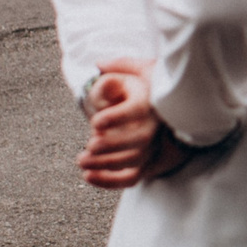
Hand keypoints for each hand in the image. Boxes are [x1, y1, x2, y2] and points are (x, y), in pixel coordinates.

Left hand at [78, 57, 191, 189]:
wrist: (164, 106)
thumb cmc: (148, 85)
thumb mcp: (140, 70)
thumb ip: (120, 66)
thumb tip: (100, 65)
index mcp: (153, 101)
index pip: (139, 110)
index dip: (118, 118)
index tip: (96, 122)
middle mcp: (157, 126)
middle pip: (140, 141)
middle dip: (112, 146)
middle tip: (89, 145)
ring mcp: (154, 147)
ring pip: (135, 162)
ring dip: (106, 165)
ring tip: (81, 160)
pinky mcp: (147, 163)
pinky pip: (132, 178)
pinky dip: (110, 182)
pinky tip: (88, 176)